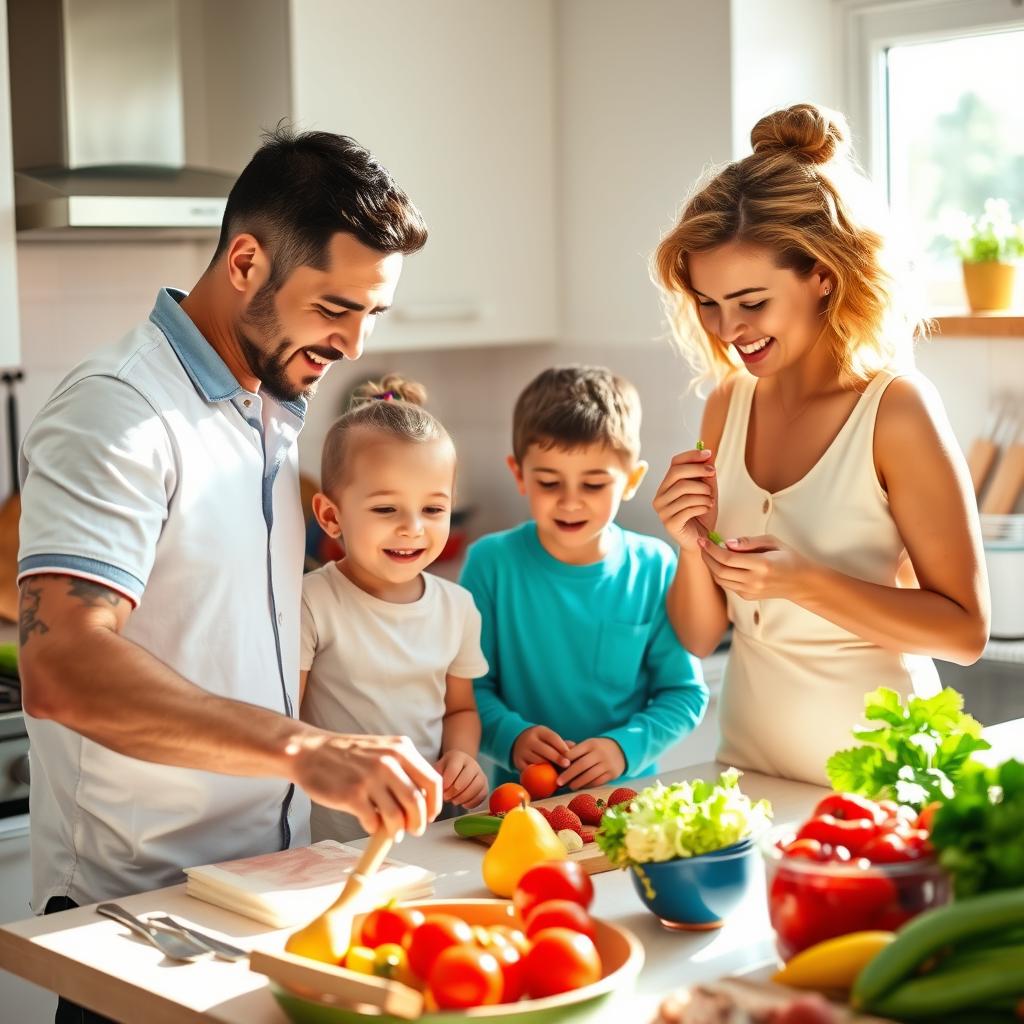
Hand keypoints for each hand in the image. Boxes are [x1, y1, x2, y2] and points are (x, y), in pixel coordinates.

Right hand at [289, 732, 441, 837]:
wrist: (311, 751)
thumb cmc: (349, 755)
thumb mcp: (383, 750)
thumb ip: (404, 769)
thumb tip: (423, 801)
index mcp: (401, 749)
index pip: (433, 781)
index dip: (435, 804)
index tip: (430, 815)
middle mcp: (389, 762)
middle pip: (417, 802)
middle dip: (419, 822)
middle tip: (415, 830)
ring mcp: (370, 778)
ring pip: (397, 816)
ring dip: (398, 830)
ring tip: (394, 832)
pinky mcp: (352, 795)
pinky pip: (373, 821)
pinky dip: (375, 828)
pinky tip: (370, 824)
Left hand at [434, 750, 488, 808]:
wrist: (461, 765)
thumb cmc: (447, 769)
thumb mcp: (439, 768)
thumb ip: (437, 777)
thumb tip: (436, 790)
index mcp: (458, 757)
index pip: (453, 770)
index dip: (446, 783)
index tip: (442, 789)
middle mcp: (472, 764)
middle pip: (465, 780)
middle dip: (453, 792)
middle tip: (446, 797)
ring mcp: (481, 774)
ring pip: (476, 787)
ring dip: (463, 798)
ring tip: (454, 801)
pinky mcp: (485, 785)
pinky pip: (482, 795)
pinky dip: (472, 802)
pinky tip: (463, 803)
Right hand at [512, 725, 572, 771]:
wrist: (517, 742)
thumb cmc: (541, 742)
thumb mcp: (548, 738)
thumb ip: (561, 743)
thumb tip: (575, 748)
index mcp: (539, 731)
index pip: (551, 737)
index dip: (561, 746)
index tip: (570, 754)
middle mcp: (529, 740)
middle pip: (544, 749)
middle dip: (557, 758)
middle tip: (567, 765)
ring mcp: (522, 752)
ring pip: (537, 761)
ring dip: (549, 769)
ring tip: (561, 774)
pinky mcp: (518, 763)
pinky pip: (530, 771)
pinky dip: (540, 776)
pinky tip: (549, 780)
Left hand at [556, 737, 625, 789]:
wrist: (620, 750)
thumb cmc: (596, 749)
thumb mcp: (587, 744)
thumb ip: (573, 749)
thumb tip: (557, 755)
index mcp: (591, 743)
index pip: (574, 752)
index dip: (564, 760)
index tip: (555, 767)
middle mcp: (599, 753)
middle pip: (581, 765)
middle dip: (568, 775)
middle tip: (558, 782)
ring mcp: (607, 764)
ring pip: (589, 775)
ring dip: (577, 783)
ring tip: (569, 786)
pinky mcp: (612, 774)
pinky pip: (598, 782)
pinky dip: (588, 786)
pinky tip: (581, 788)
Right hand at [652, 447, 717, 551]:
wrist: (701, 541)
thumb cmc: (702, 515)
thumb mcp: (707, 491)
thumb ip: (706, 475)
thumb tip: (708, 456)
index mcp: (666, 487)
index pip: (674, 464)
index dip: (691, 456)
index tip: (708, 454)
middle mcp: (660, 497)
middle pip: (677, 474)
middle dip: (698, 470)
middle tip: (713, 473)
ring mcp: (662, 511)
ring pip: (684, 491)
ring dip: (703, 493)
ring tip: (710, 500)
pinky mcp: (669, 523)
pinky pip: (688, 507)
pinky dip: (702, 505)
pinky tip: (707, 509)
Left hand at [699, 534, 808, 600]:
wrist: (801, 582)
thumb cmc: (788, 558)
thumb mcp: (773, 542)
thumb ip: (749, 541)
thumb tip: (728, 543)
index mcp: (762, 565)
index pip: (728, 558)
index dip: (712, 549)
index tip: (703, 540)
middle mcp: (754, 581)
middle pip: (720, 571)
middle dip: (706, 557)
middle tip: (702, 545)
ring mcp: (750, 591)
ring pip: (721, 580)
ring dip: (710, 566)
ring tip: (708, 553)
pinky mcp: (748, 597)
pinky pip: (727, 585)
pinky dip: (719, 574)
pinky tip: (720, 563)